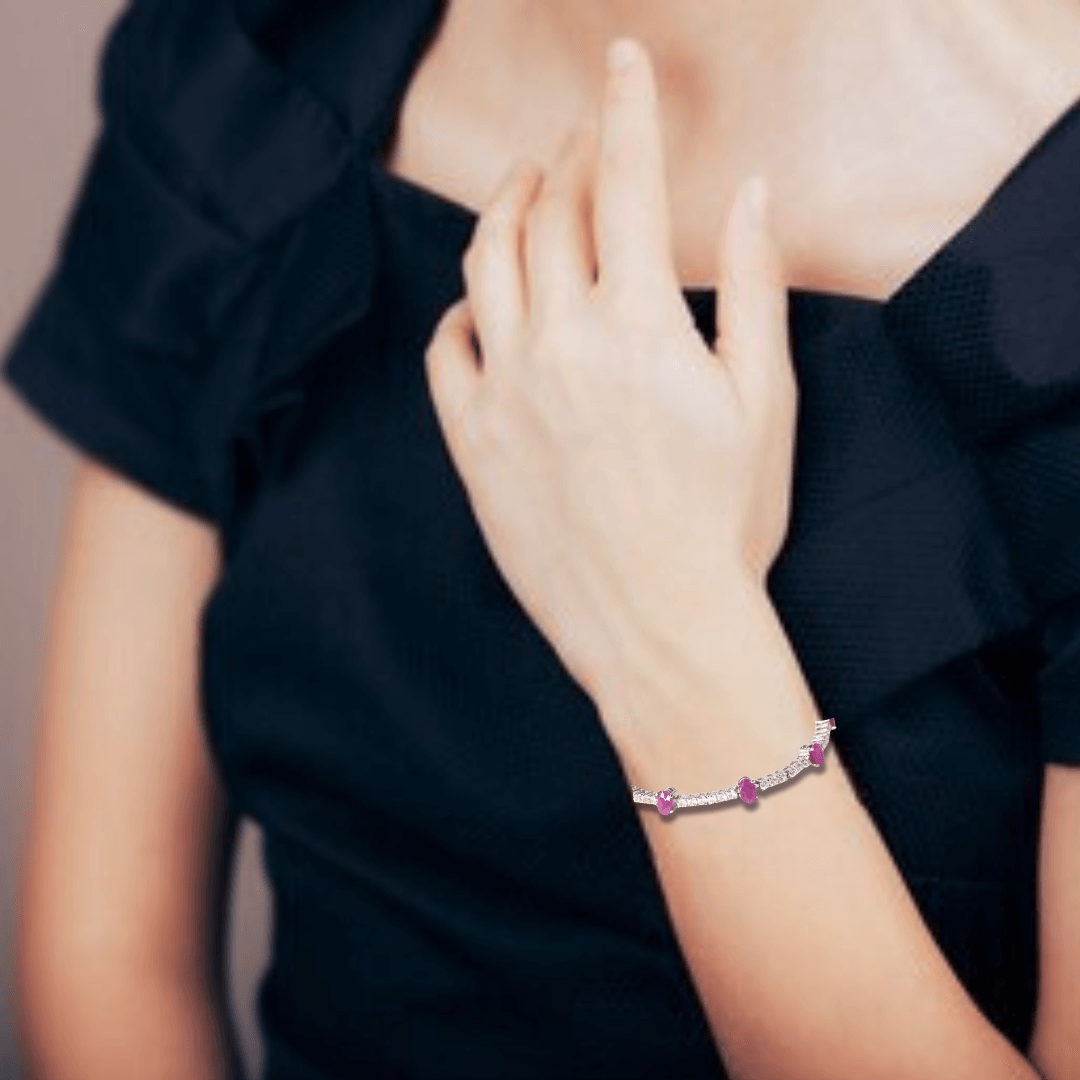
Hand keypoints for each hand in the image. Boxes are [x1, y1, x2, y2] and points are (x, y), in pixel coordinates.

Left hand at [424, 37, 797, 712]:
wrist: (659, 628)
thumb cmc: (725, 523)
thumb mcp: (762, 402)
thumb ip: (749, 288)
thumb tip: (750, 194)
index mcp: (636, 327)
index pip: (623, 184)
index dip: (623, 110)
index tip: (620, 63)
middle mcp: (558, 345)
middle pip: (548, 214)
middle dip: (566, 158)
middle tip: (580, 139)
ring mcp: (504, 394)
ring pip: (484, 265)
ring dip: (504, 210)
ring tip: (523, 190)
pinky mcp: (472, 444)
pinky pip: (443, 352)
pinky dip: (459, 312)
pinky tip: (478, 306)